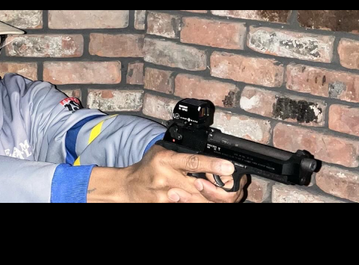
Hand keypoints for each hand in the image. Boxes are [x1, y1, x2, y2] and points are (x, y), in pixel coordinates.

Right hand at [123, 145, 246, 202]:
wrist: (128, 187)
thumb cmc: (148, 168)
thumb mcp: (162, 152)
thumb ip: (182, 154)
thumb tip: (209, 156)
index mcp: (166, 159)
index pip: (192, 162)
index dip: (211, 165)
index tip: (228, 167)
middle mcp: (165, 177)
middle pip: (199, 186)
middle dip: (216, 189)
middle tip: (229, 185)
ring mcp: (165, 194)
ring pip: (195, 200)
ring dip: (208, 198)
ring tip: (214, 193)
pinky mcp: (163, 204)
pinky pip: (186, 205)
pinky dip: (195, 201)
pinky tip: (197, 197)